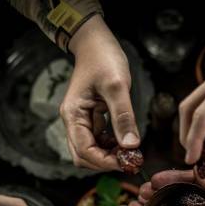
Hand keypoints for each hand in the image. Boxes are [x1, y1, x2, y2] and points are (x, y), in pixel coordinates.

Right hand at [61, 15, 138, 170]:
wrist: (95, 43)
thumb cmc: (103, 59)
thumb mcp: (117, 86)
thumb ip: (123, 117)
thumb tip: (131, 145)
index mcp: (73, 115)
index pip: (84, 151)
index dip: (104, 162)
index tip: (126, 162)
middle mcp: (73, 121)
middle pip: (83, 156)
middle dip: (105, 162)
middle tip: (130, 160)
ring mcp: (81, 121)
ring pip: (90, 151)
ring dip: (108, 156)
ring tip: (130, 151)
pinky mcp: (90, 119)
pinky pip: (97, 140)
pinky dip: (110, 146)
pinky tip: (124, 141)